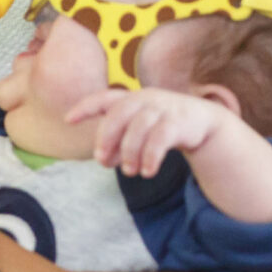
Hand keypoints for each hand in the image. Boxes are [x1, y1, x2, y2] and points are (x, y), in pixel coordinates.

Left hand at [67, 87, 232, 177]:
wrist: (202, 122)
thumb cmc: (162, 127)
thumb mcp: (138, 131)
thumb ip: (118, 144)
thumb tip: (104, 160)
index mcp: (131, 99)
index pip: (104, 98)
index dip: (85, 107)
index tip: (68, 120)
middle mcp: (145, 99)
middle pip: (119, 113)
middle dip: (107, 137)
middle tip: (102, 161)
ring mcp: (163, 108)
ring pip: (139, 128)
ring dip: (130, 152)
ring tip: (130, 172)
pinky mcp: (179, 122)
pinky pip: (160, 139)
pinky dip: (151, 157)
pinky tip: (148, 172)